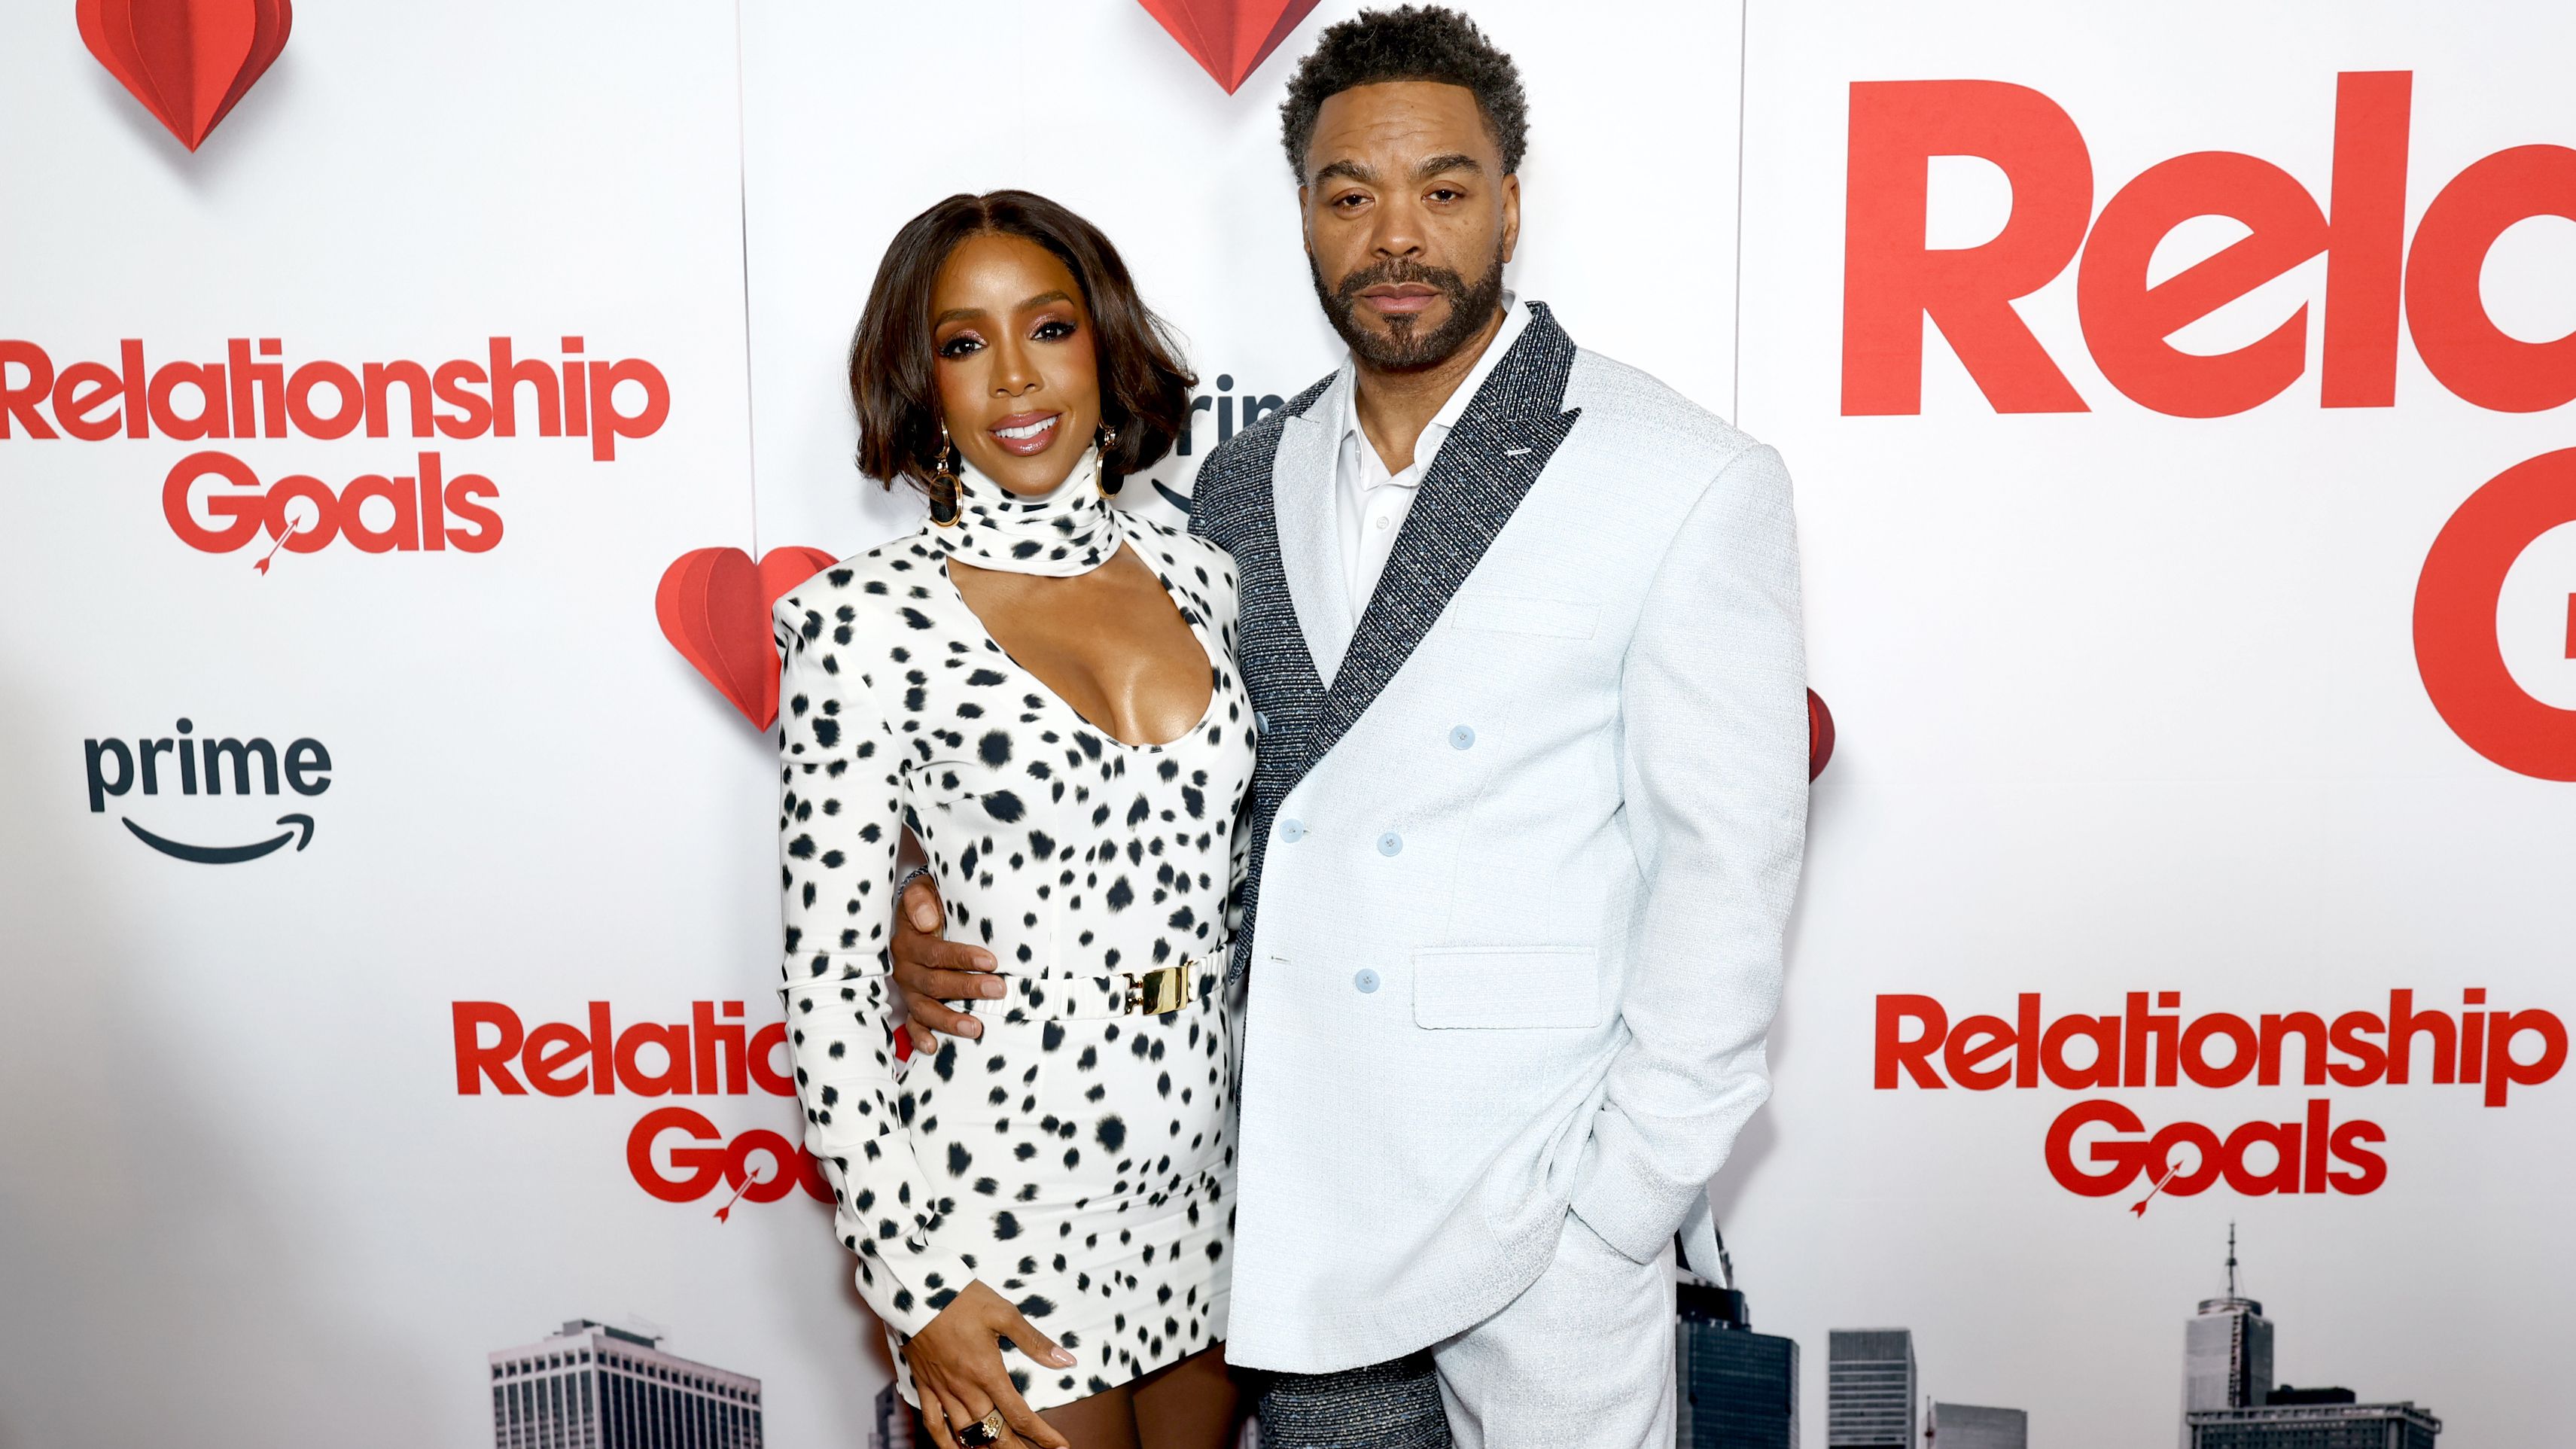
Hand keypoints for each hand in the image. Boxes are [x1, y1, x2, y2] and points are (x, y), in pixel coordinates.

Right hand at [894, 874, 1002, 1045]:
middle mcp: (905, 968)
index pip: (936, 953)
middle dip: (967, 988)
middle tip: (998, 990)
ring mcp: (908, 989)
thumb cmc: (929, 903)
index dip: (962, 958)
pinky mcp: (911, 1003)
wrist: (918, 914)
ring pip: (925, 1008)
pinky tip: (933, 1047)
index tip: (991, 961)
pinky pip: (912, 1024)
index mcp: (908, 941)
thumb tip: (928, 920)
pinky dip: (920, 1037)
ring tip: (975, 1028)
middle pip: (935, 983)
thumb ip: (921, 899)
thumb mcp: (922, 891)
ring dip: (949, 1020)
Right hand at [904, 1280, 1075, 1448]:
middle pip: (994, 1431)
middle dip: (1015, 1448)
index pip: (1019, 1414)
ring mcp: (943, 1389)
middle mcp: (965, 1388)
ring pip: (965, 1433)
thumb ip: (1034, 1341)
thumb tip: (1064, 1360)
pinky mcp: (924, 1385)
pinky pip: (933, 1423)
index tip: (1058, 1445)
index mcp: (988, 1372)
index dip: (1042, 1434)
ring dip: (985, 1448)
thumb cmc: (960, 1298)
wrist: (916, 1291)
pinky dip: (945, 1442)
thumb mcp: (1004, 1314)